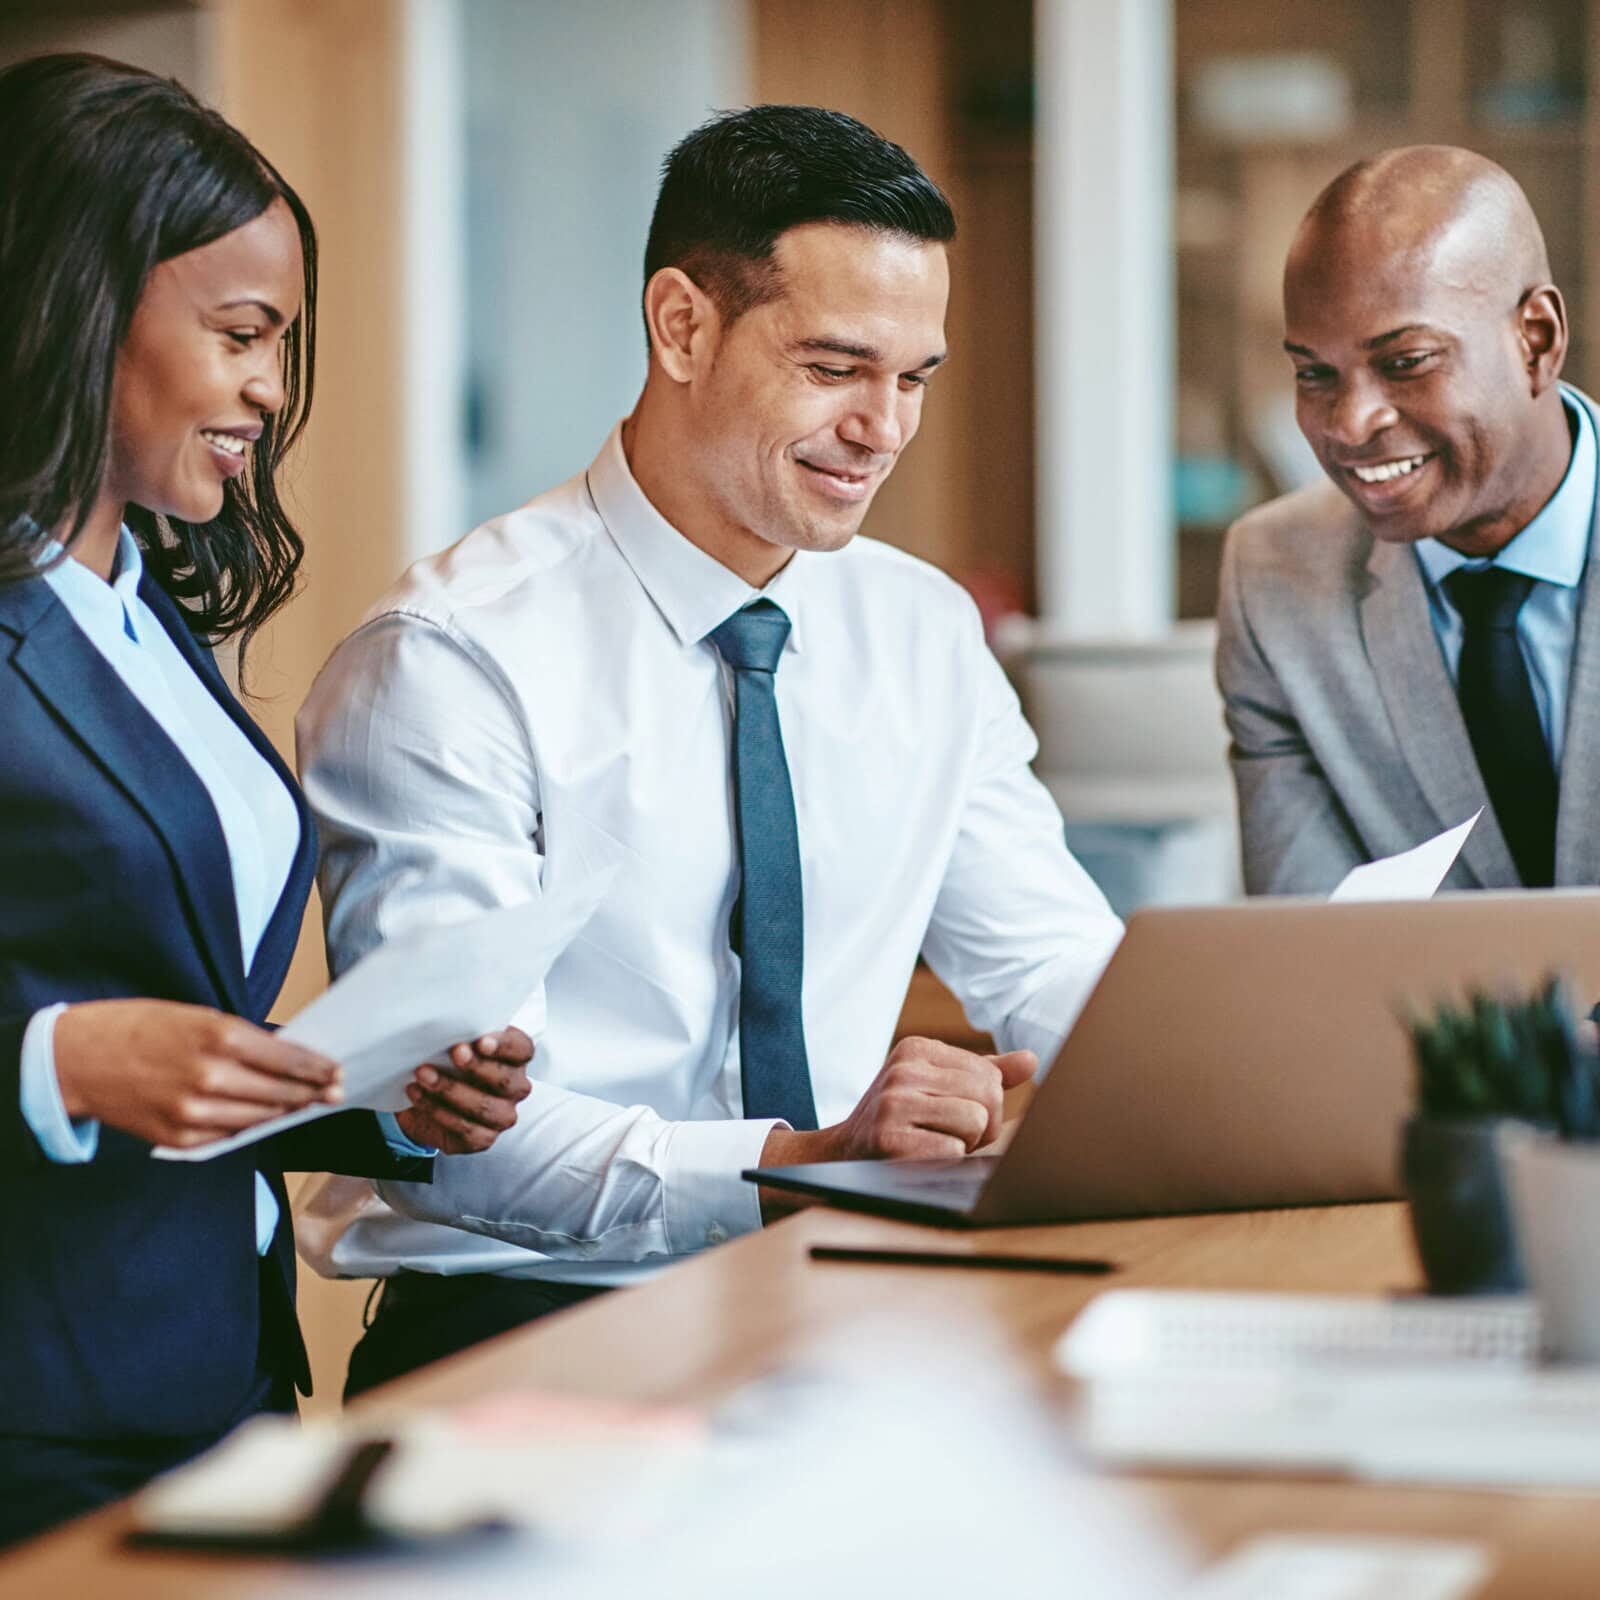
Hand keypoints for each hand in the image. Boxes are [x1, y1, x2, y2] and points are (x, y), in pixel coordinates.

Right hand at [52, 1000, 341, 1148]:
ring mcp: (195, 1112)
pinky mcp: (178, 1138)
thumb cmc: (141, 1027)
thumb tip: (286, 1056)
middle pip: (281, 1093)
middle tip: (332, 1092)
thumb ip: (243, 1039)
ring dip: (284, 1112)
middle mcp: (212, 1077)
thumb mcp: (199, 1016)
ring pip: (259, 1118)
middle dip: (311, 1093)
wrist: (79, 1059)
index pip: (288, 1059)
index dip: (318, 1068)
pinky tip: (259, 1118)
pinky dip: (246, 1127)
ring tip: (303, 1105)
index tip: (336, 1071)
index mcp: (220, 1036)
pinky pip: (228, 1136)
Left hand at [395, 1027, 533, 1153]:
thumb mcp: (454, 1044)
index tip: (481, 1041)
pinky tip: (418, 1096)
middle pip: (506, 1080)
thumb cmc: (446, 1064)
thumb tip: (445, 1029)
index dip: (504, 1046)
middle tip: (454, 1053)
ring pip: (485, 1107)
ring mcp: (502, 1116)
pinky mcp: (482, 1138)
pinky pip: (465, 1129)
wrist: (425, 1099)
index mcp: (516, 1059)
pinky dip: (438, 1111)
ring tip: (423, 1074)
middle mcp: (515, 1088)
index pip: (522, 1049)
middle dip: (477, 1067)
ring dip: (451, 1090)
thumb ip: (460, 1036)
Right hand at [758, 1038, 1035, 1217]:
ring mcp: (893, 1102)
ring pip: (976, 1123)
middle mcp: (903, 1068)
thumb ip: (984, 1072)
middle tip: (949, 1134)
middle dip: (981, 1126)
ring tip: (934, 1143)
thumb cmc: (902, 1120)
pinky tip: (921, 1157)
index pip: (990, 1075)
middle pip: (989, 1097)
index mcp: (917, 1048)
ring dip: (964, 1144)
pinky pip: (952, 1151)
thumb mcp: (936, 1085)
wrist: (842, 1154)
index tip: (955, 1114)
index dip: (986, 1105)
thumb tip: (1031, 1060)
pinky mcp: (888, 1138)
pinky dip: (945, 1162)